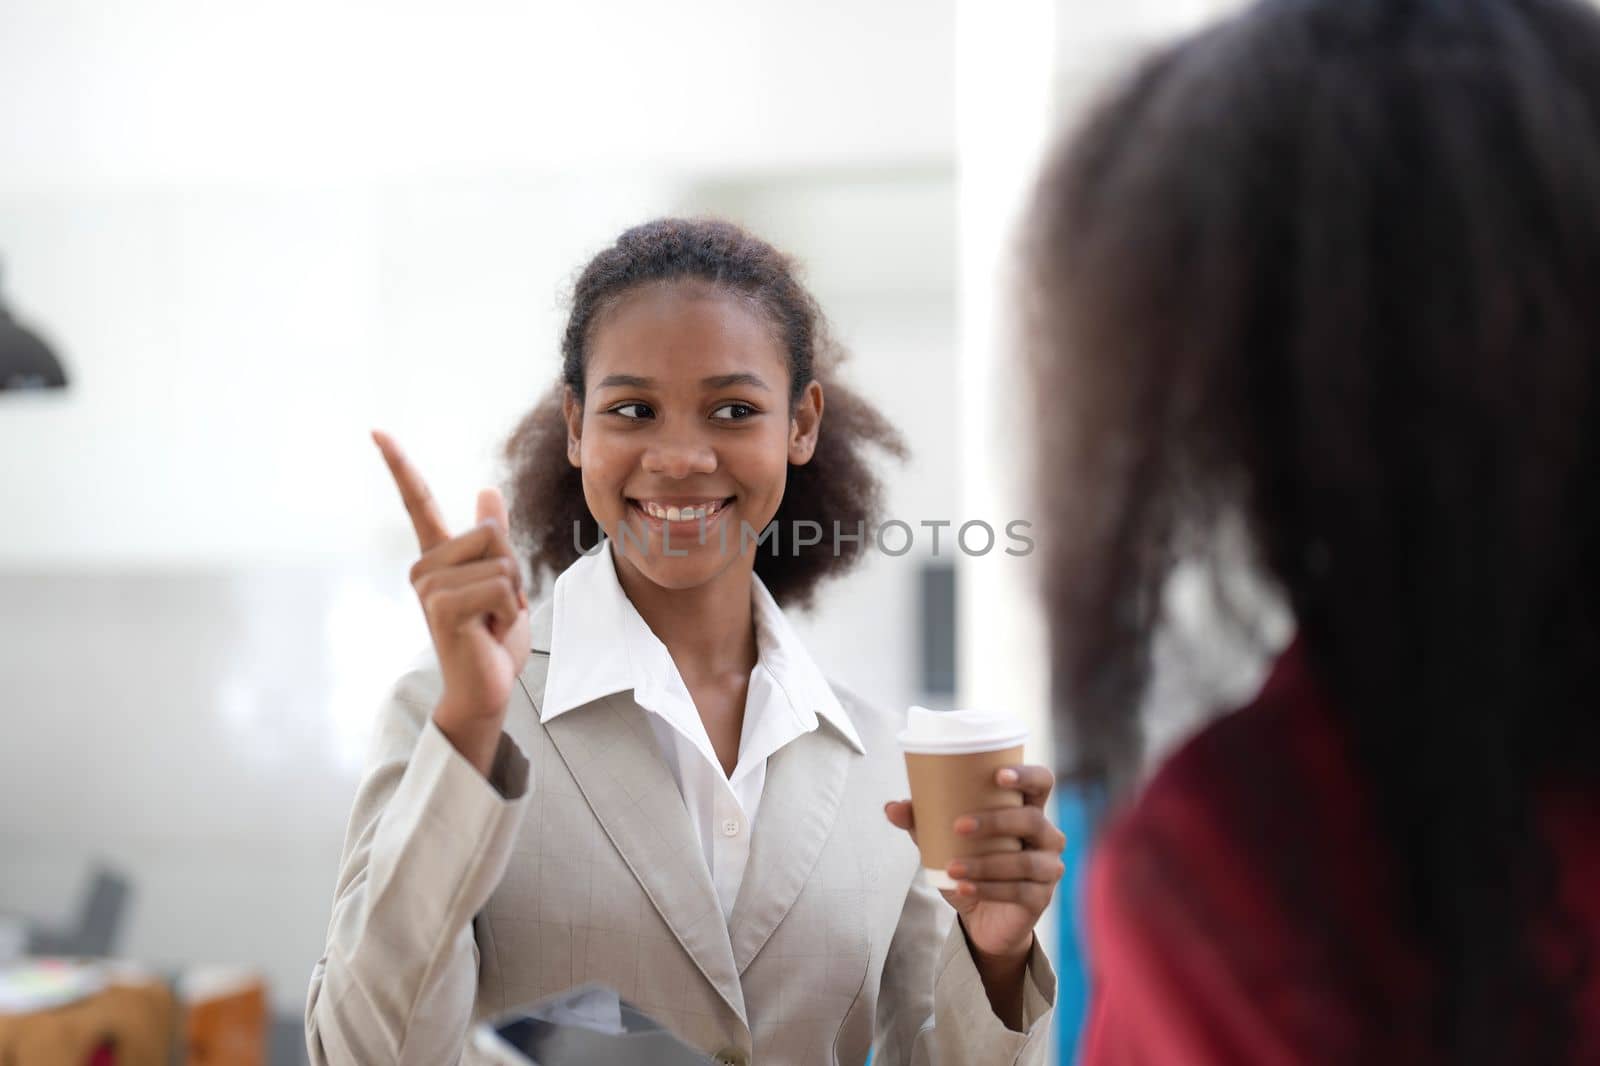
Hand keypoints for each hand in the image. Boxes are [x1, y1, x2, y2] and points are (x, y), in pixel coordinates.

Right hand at [372, 428, 530, 775]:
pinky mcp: (442, 608)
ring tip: (492, 622)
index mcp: (437, 557)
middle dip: (513, 571)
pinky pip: (501, 587)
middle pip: (492, 534)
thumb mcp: (500, 580)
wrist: (487, 689)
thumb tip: (487, 489)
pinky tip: (489, 631)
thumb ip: (493, 538)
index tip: (376, 430)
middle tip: (497, 608)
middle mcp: (424, 568)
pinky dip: (510, 611)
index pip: (417, 502)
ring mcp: (429, 588)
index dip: (399, 464)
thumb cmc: (491, 637)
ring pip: (502, 562)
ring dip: (513, 596)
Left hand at [884, 765, 1066, 960]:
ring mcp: (1048, 867)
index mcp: (1027, 809)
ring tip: (952, 867)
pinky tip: (963, 888)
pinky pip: (1018, 891)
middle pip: (1032, 820)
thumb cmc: (971, 865)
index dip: (1026, 775)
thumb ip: (922, 822)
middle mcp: (1046, 835)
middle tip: (958, 826)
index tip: (997, 775)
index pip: (1041, 782)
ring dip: (986, 863)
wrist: (982, 918)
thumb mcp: (943, 841)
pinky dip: (987, 889)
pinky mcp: (1041, 897)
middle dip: (995, 821)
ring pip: (1025, 861)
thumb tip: (892, 807)